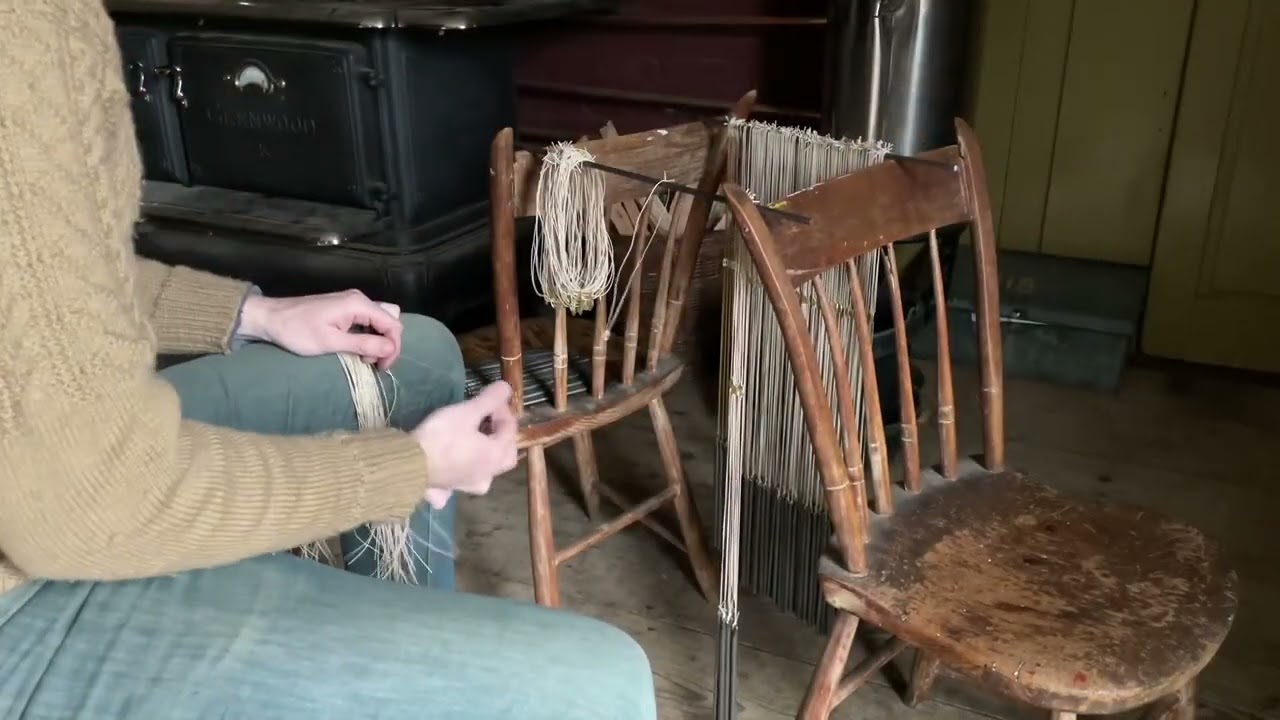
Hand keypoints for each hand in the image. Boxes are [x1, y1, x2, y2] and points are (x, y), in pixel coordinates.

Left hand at [238, 290, 402, 369]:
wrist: (270, 318)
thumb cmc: (298, 331)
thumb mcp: (331, 342)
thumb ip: (363, 344)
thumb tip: (390, 349)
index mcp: (358, 304)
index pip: (393, 324)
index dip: (393, 347)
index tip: (382, 367)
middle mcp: (359, 299)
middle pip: (390, 319)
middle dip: (388, 343)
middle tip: (373, 362)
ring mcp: (352, 302)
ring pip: (380, 319)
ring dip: (379, 340)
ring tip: (364, 357)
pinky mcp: (344, 307)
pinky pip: (368, 320)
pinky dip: (369, 335)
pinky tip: (358, 348)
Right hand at [412, 381, 518, 509]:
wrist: (408, 465)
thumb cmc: (441, 436)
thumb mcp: (466, 412)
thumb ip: (489, 399)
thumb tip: (506, 387)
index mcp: (495, 455)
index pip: (510, 429)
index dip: (502, 409)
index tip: (491, 396)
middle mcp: (487, 474)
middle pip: (505, 455)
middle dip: (501, 436)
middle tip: (488, 420)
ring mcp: (469, 485)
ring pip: (487, 471)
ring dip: (487, 455)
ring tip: (475, 440)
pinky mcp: (450, 490)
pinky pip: (462, 482)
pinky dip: (463, 474)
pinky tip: (454, 468)